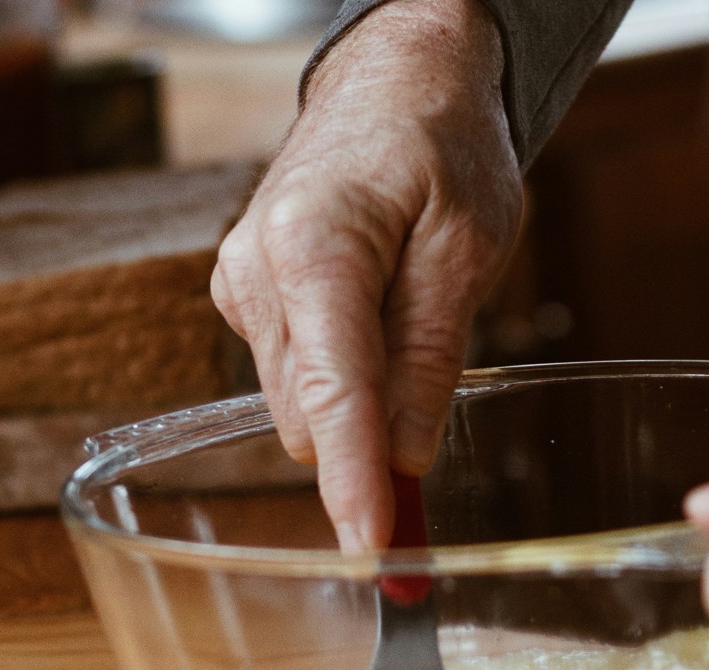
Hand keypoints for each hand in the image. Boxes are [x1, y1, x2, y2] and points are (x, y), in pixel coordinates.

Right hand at [210, 0, 522, 550]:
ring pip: (299, 406)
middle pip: (309, 417)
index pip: (332, 395)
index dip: (352, 481)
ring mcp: (242, 288)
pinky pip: (293, 378)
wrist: (393, 81)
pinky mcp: (246, 300)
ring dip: (356, 411)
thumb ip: (429, 355)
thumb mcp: (466, 247)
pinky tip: (372, 326)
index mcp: (313, 248)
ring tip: (408, 329)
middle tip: (431, 438)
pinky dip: (339, 384)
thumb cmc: (439, 144)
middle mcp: (256, 274)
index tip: (371, 548)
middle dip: (366, 446)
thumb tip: (405, 457)